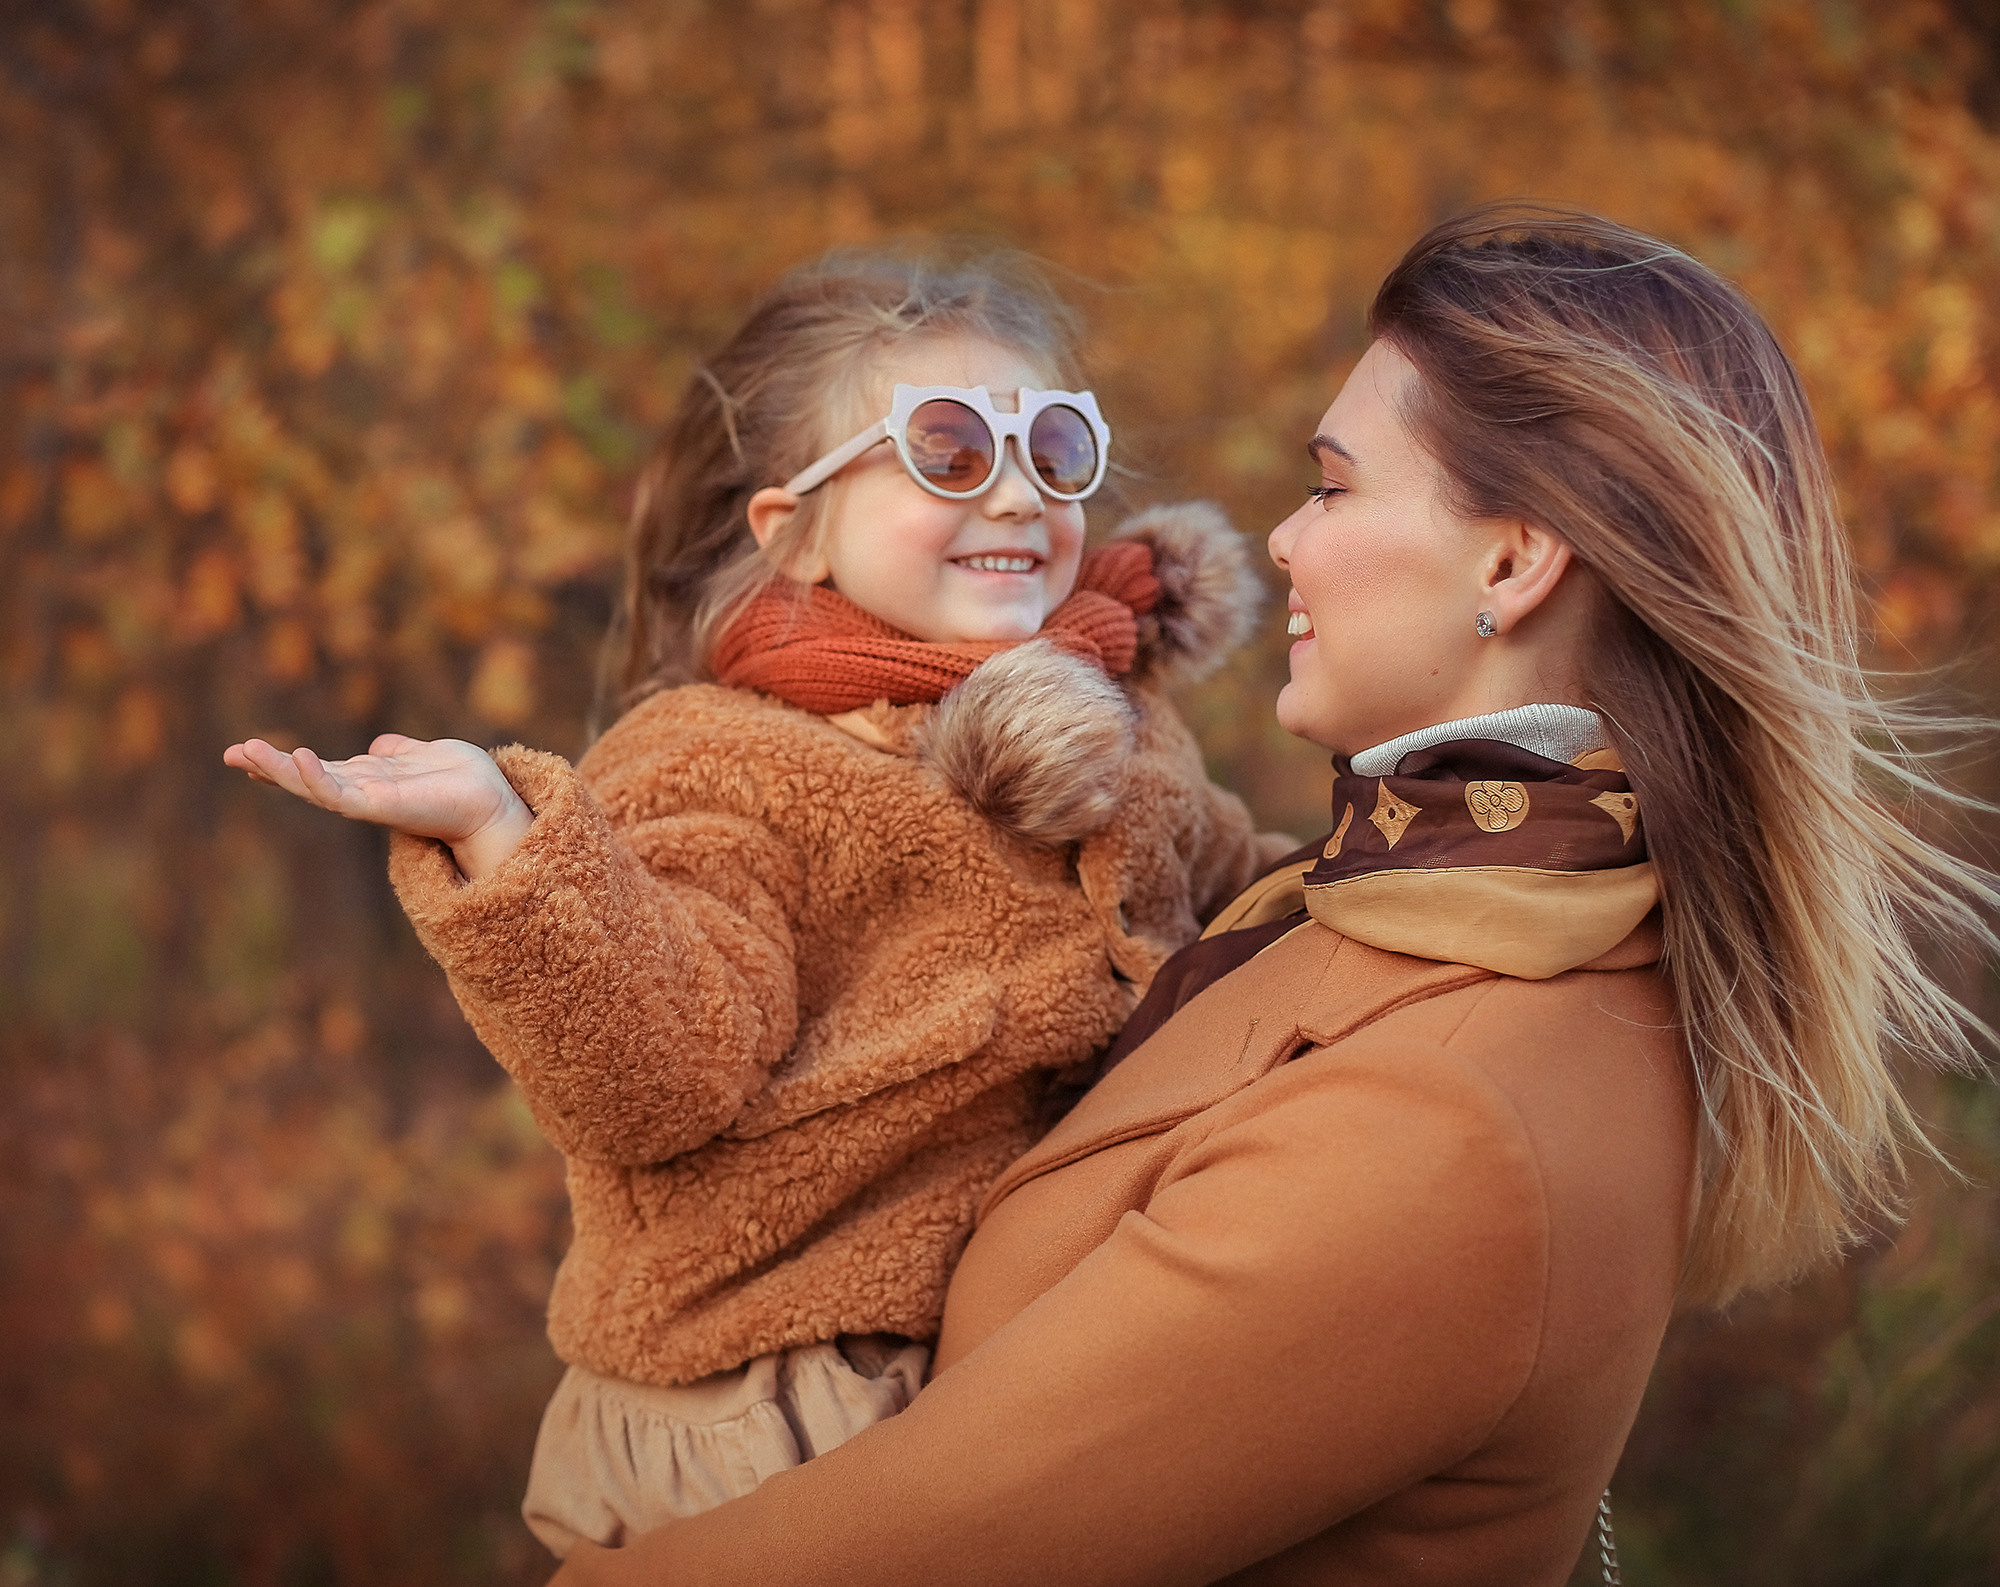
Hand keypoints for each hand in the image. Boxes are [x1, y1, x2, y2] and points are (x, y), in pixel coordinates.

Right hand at [223, 733, 534, 880]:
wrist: (490, 801)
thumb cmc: (462, 781)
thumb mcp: (421, 756)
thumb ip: (397, 751)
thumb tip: (380, 745)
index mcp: (367, 780)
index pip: (317, 770)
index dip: (283, 763)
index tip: (246, 752)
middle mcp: (362, 793)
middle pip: (306, 779)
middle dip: (269, 768)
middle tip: (231, 753)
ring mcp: (368, 801)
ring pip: (314, 787)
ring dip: (281, 771)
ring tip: (249, 752)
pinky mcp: (380, 807)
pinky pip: (341, 796)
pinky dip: (319, 779)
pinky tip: (300, 758)